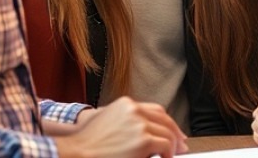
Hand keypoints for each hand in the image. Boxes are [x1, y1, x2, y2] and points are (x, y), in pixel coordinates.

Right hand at [54, 97, 187, 157]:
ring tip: (172, 155)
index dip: (167, 122)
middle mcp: (134, 110)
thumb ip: (126, 123)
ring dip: (172, 146)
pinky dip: (168, 154)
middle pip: (165, 120)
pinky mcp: (143, 140)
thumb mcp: (106, 122)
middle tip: (181, 145)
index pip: (156, 110)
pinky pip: (166, 146)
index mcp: (126, 104)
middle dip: (175, 134)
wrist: (76, 153)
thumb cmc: (87, 144)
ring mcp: (139, 124)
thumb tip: (145, 134)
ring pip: (168, 134)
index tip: (174, 132)